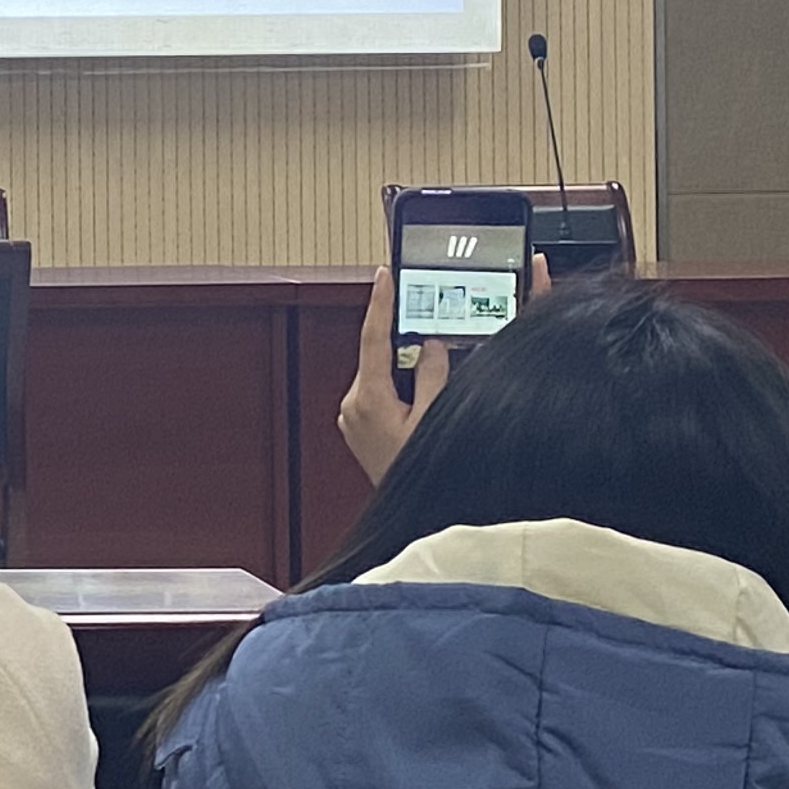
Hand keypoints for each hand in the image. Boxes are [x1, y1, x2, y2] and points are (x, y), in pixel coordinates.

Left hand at [334, 270, 417, 485]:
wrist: (405, 512)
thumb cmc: (415, 469)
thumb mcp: (434, 420)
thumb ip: (433, 377)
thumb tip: (432, 346)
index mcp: (368, 398)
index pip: (373, 338)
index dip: (380, 303)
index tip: (384, 276)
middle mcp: (354, 404)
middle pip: (383, 357)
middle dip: (408, 347)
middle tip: (434, 336)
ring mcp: (354, 417)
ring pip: (385, 376)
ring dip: (409, 374)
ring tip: (433, 393)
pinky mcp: (360, 426)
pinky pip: (384, 395)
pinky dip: (403, 391)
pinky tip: (422, 406)